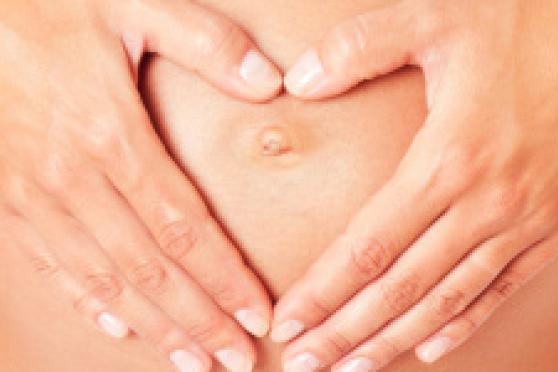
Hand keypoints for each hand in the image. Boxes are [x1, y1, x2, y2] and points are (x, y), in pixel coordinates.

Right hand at [0, 1, 281, 370]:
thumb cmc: (49, 3)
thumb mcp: (134, 4)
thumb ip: (207, 43)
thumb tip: (270, 82)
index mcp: (112, 134)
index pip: (186, 229)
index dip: (226, 278)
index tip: (258, 315)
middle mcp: (74, 178)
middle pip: (152, 269)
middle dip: (198, 321)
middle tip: (235, 360)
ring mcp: (34, 194)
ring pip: (105, 279)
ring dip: (153, 326)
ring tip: (192, 361)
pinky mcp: (8, 198)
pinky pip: (52, 265)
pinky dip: (88, 301)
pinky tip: (118, 327)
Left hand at [272, 0, 557, 369]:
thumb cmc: (515, 24)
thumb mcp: (433, 18)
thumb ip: (359, 46)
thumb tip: (299, 82)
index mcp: (448, 158)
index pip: (367, 247)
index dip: (323, 291)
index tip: (288, 323)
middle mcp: (484, 202)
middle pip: (399, 287)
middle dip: (346, 331)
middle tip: (305, 364)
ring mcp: (521, 220)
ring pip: (445, 299)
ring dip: (394, 339)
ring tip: (352, 368)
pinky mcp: (547, 224)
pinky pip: (499, 288)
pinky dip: (462, 322)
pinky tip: (430, 346)